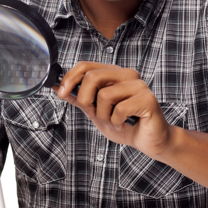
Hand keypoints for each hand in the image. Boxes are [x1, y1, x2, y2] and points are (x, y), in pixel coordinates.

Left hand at [52, 61, 175, 158]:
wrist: (149, 141)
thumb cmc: (125, 125)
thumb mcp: (96, 112)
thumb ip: (80, 99)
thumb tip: (58, 87)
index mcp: (114, 73)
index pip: (86, 66)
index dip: (70, 78)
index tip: (61, 93)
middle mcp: (127, 75)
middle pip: (93, 77)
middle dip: (86, 100)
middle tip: (94, 113)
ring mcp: (139, 86)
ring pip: (104, 95)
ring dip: (104, 115)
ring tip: (114, 120)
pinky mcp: (148, 99)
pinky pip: (119, 108)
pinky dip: (117, 121)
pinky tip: (125, 123)